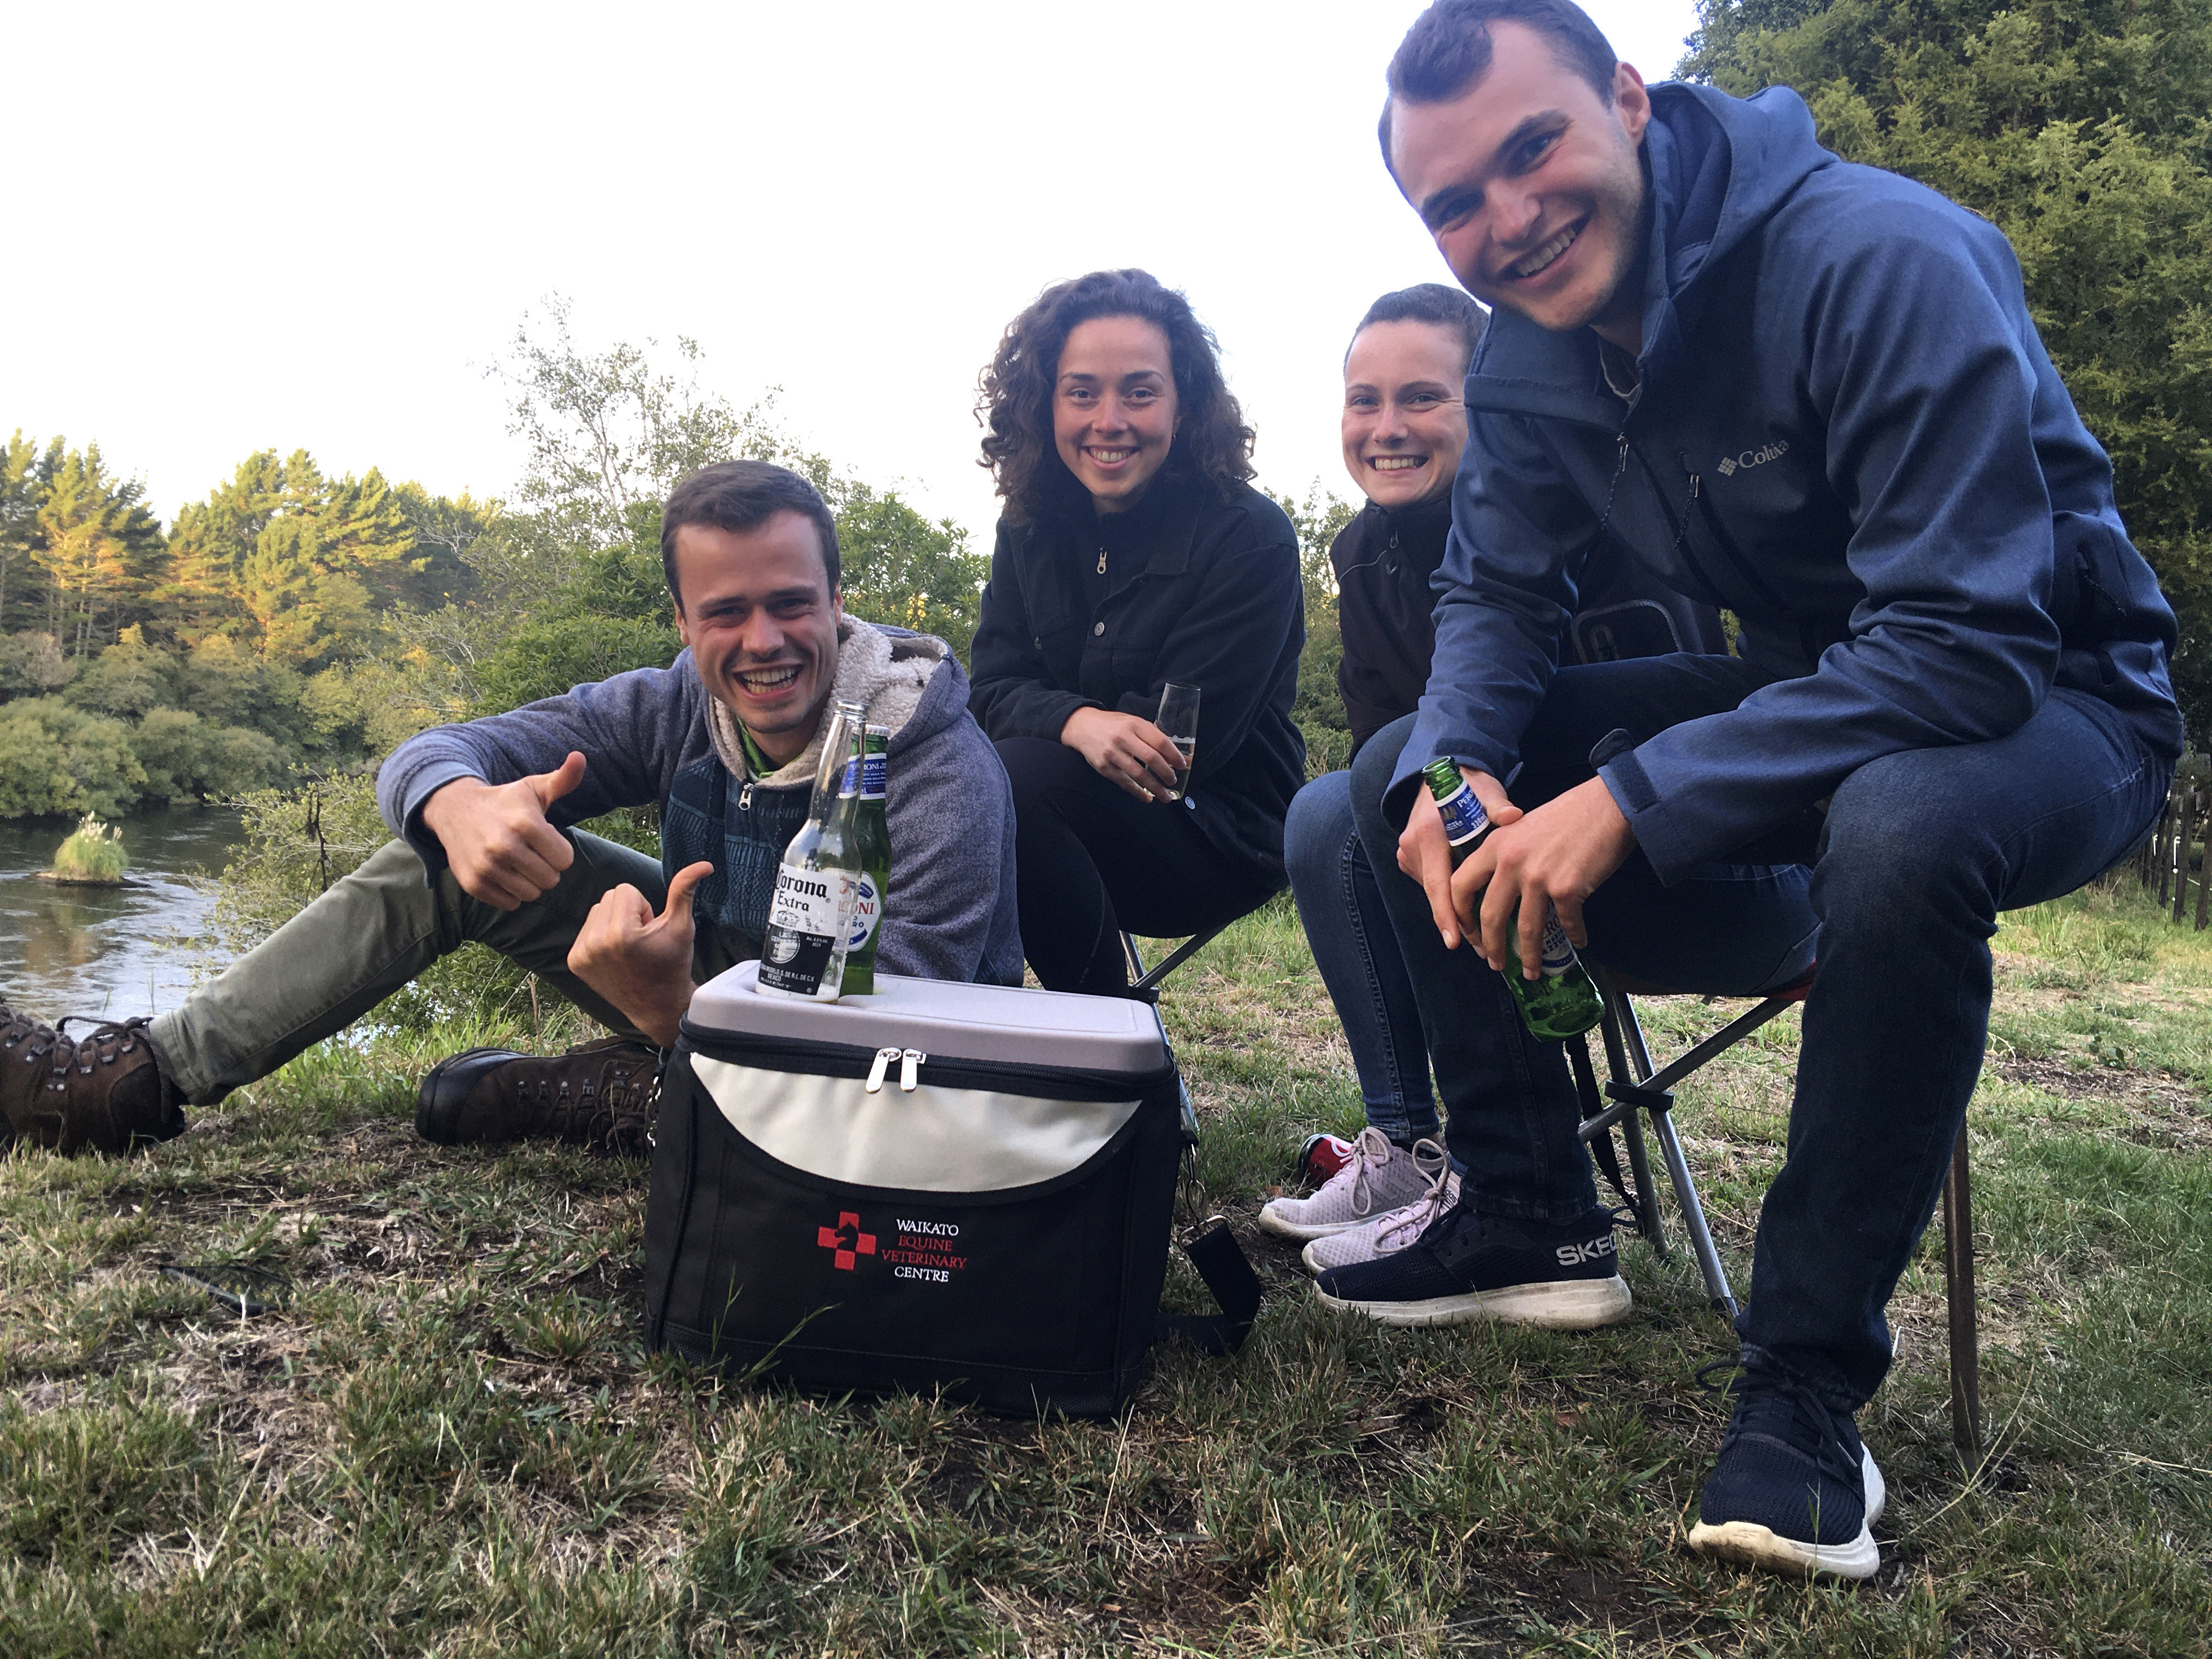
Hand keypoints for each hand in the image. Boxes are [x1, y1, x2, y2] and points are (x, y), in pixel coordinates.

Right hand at [420, 751, 586, 910]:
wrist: (454, 810)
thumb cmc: (505, 800)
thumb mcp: (534, 788)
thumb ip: (563, 779)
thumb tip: (580, 757)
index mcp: (526, 823)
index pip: (565, 860)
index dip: (559, 852)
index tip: (546, 841)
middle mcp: (504, 846)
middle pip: (550, 880)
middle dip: (546, 868)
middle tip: (533, 854)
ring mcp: (487, 867)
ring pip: (531, 895)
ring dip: (529, 882)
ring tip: (519, 863)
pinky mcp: (473, 884)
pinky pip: (510, 904)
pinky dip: (510, 894)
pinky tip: (504, 873)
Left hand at [566, 860, 713, 1048]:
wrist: (657, 1006)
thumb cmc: (672, 965)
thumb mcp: (681, 927)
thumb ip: (684, 891)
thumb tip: (703, 865)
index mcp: (621, 933)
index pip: (625, 889)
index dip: (644, 908)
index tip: (650, 932)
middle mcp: (596, 943)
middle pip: (609, 897)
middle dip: (628, 912)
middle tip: (641, 939)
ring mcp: (582, 954)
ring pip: (597, 910)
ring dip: (613, 922)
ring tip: (629, 947)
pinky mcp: (575, 961)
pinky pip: (586, 929)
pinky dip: (601, 936)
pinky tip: (616, 954)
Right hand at [1060, 707, 1181, 802]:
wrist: (1082, 727)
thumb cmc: (1113, 724)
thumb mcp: (1133, 722)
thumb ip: (1152, 735)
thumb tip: (1177, 753)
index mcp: (1134, 724)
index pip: (1160, 741)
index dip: (1174, 755)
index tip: (1182, 765)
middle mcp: (1123, 738)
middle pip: (1151, 758)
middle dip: (1166, 773)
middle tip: (1173, 781)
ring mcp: (1112, 754)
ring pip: (1138, 774)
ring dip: (1155, 787)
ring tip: (1166, 796)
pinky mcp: (1104, 767)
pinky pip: (1124, 783)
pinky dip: (1138, 792)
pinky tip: (1147, 797)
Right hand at [1398, 767, 1520, 949]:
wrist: (1444, 774)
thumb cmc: (1469, 786)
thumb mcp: (1486, 793)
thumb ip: (1497, 807)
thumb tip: (1514, 816)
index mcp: (1429, 833)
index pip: (1438, 883)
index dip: (1447, 914)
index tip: (1455, 941)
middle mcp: (1413, 845)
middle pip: (1435, 895)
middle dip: (1457, 924)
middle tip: (1484, 949)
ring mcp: (1408, 852)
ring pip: (1433, 892)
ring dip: (1453, 914)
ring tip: (1481, 939)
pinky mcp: (1411, 856)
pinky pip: (1430, 883)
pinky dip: (1448, 898)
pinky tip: (1469, 913)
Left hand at [1457, 776, 1637, 977]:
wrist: (1607, 806)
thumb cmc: (1568, 815)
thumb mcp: (1522, 827)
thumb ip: (1506, 853)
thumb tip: (1499, 889)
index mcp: (1495, 846)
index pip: (1460, 886)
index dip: (1460, 916)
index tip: (1467, 934)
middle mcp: (1511, 862)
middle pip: (1490, 916)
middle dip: (1490, 946)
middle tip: (1494, 964)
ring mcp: (1539, 877)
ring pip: (1526, 928)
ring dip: (1529, 956)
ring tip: (1532, 971)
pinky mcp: (1567, 888)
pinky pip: (1566, 923)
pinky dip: (1574, 936)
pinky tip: (1578, 942)